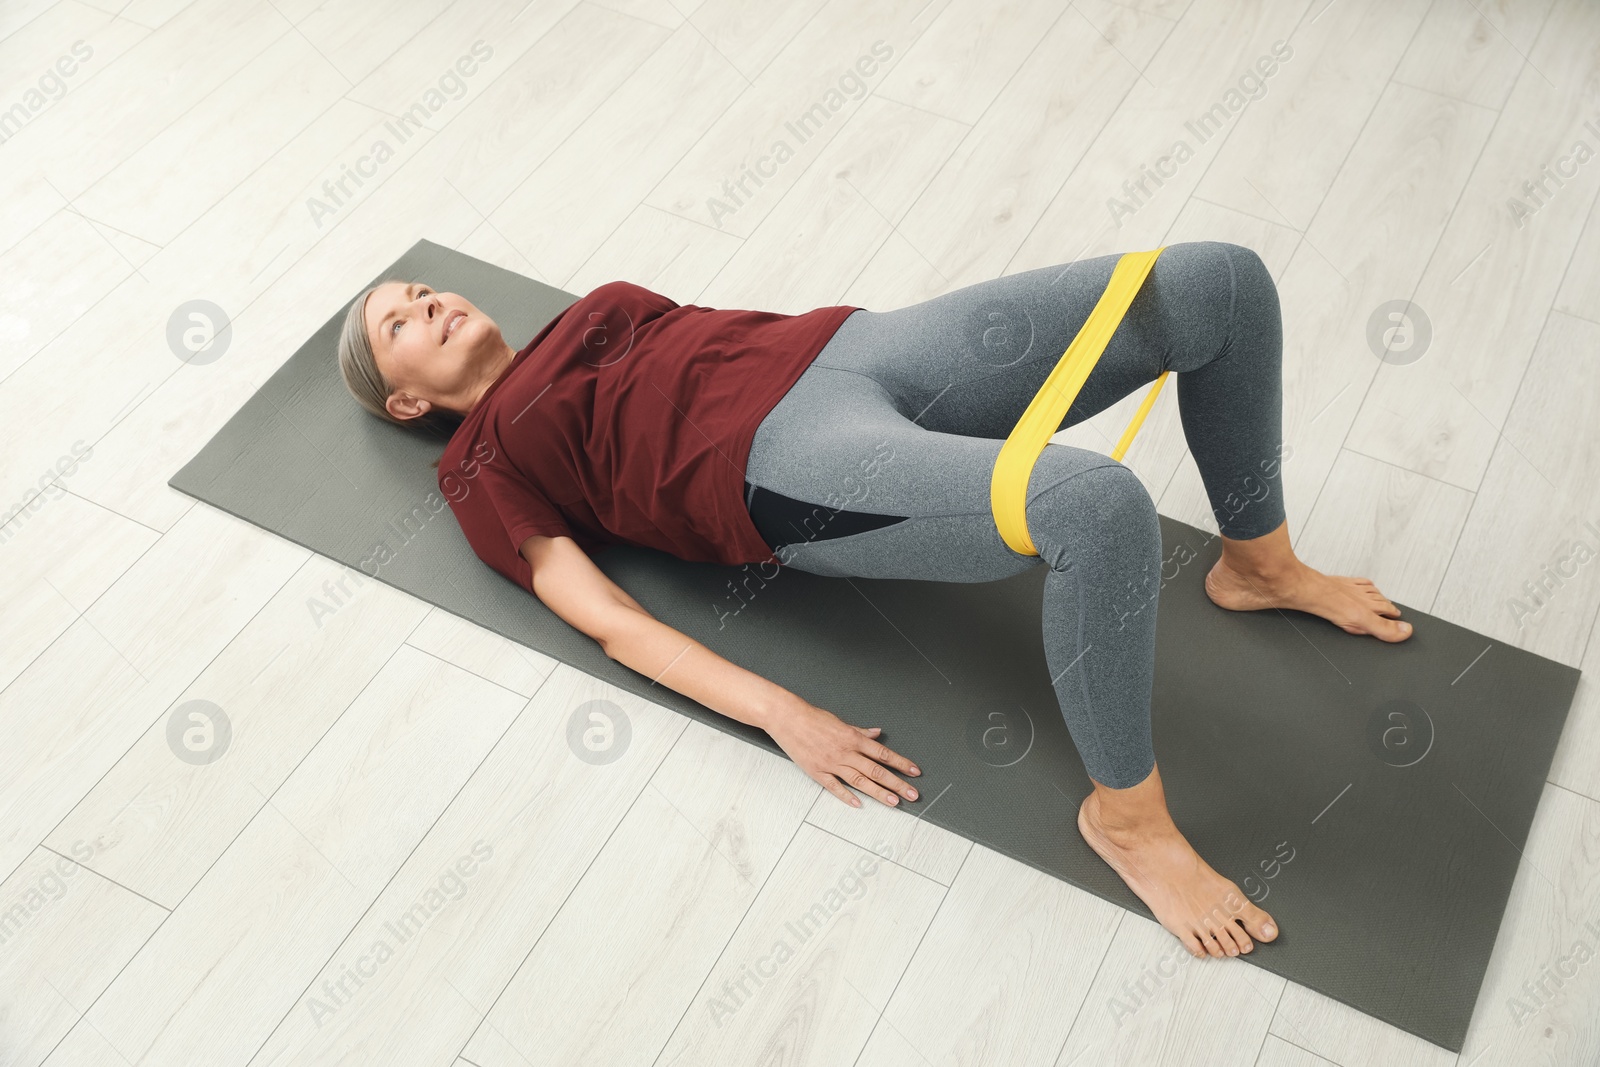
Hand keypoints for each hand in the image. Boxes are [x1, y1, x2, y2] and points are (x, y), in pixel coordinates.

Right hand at [763, 699, 921, 807]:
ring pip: (860, 781)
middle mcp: (845, 752)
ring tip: (894, 802)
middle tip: (912, 794)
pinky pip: (835, 787)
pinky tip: (859, 804)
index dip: (901, 763)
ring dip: (879, 793)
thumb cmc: (812, 717)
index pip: (883, 753)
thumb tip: (876, 734)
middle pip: (876, 770)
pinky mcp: (817, 772)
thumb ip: (859, 731)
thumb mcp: (840, 721)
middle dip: (897, 783)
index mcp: (852, 738)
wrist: (787, 717)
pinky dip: (847, 796)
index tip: (914, 772)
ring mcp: (831, 763)